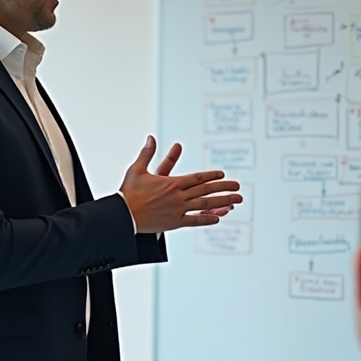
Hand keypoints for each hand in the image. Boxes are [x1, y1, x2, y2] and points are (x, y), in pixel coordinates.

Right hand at [120, 136, 240, 233]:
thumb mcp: (138, 169)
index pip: (197, 177)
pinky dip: (207, 219)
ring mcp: (178, 210)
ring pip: (205, 204)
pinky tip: (218, 218)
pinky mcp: (174, 223)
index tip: (223, 175)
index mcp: (172, 182)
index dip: (212, 176)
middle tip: (238, 187)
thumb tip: (151, 138)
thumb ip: (147, 153)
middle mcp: (178, 196)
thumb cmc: (129, 192)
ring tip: (236, 201)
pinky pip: (194, 220)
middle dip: (224, 188)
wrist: (123, 215)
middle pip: (206, 190)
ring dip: (223, 202)